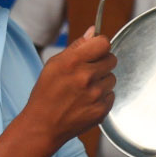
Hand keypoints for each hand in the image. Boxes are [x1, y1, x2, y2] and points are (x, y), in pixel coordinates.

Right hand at [21, 29, 116, 147]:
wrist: (43, 126)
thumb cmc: (46, 93)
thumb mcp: (54, 64)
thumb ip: (77, 46)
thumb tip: (94, 31)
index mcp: (73, 62)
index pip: (103, 43)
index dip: (100, 45)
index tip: (95, 51)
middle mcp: (86, 77)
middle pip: (111, 59)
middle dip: (101, 63)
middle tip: (87, 72)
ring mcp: (95, 95)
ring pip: (112, 78)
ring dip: (102, 81)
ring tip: (84, 89)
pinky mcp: (102, 110)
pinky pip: (111, 95)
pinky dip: (102, 97)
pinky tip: (86, 101)